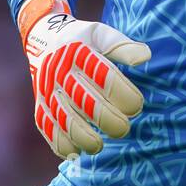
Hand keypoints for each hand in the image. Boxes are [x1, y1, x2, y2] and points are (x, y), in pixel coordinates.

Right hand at [21, 0, 150, 160]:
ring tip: (99, 146)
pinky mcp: (39, 105)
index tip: (137, 105)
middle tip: (124, 128)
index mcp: (78, 52)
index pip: (104, 76)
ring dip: (82, 136)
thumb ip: (121, 46)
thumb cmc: (81, 39)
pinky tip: (76, 151)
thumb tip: (145, 57)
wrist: (43, 39)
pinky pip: (46, 127)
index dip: (122, 94)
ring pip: (63, 118)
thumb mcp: (100, 34)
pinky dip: (60, 142)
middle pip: (84, 101)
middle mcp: (59, 71)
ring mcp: (47, 90)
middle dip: (107, 119)